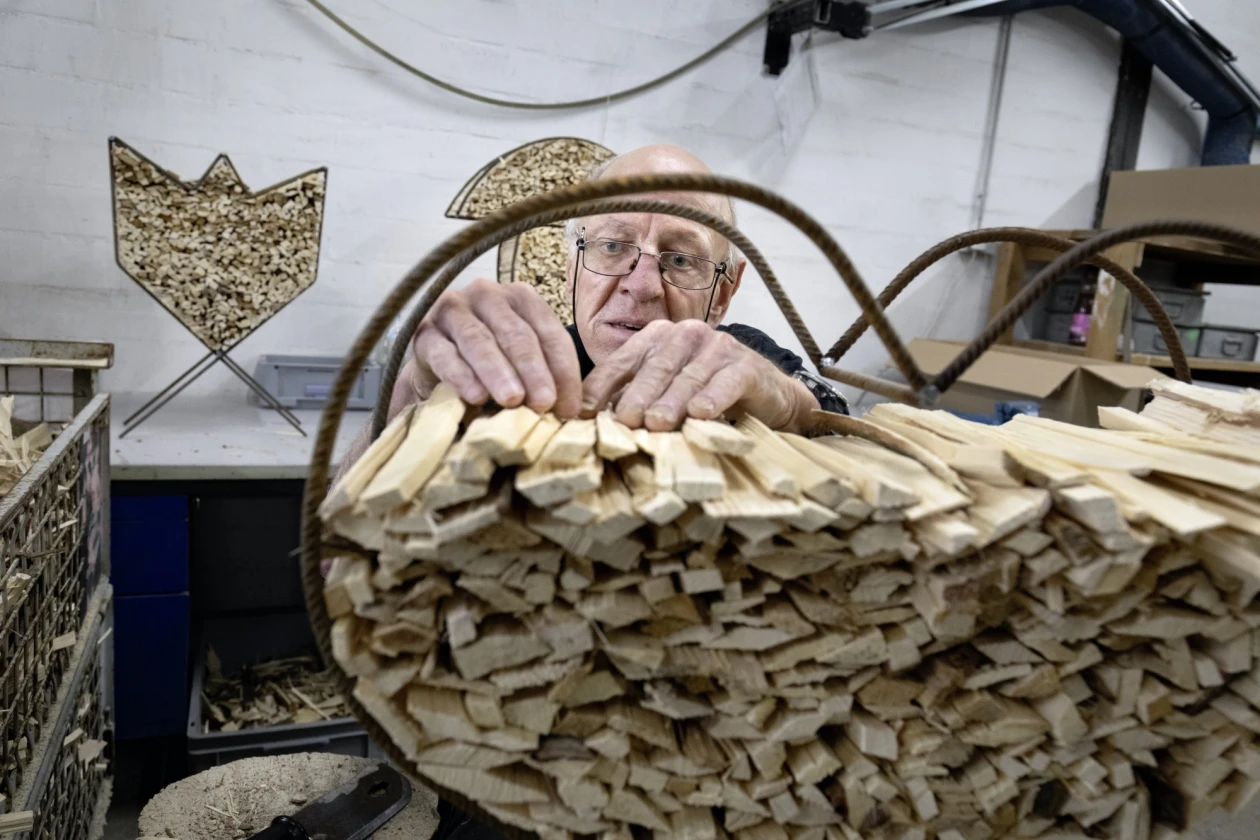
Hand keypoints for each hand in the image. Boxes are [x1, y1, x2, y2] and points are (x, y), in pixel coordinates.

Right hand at [406, 279, 582, 416]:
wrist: (439, 369)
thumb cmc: (491, 365)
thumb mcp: (523, 366)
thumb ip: (547, 378)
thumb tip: (572, 412)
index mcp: (521, 298)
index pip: (549, 332)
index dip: (563, 371)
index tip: (569, 408)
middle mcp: (487, 294)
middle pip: (516, 333)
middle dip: (533, 371)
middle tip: (544, 403)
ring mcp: (452, 309)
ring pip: (480, 340)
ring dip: (499, 372)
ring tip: (514, 400)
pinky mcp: (424, 332)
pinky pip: (444, 353)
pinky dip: (461, 375)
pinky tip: (475, 396)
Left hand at [580, 320, 818, 431]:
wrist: (766, 396)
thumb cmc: (706, 396)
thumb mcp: (666, 395)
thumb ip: (633, 399)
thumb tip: (588, 422)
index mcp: (658, 338)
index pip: (623, 361)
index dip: (601, 387)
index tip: (583, 414)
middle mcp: (686, 335)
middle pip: (655, 367)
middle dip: (638, 395)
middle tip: (625, 422)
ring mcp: (718, 346)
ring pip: (688, 376)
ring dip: (671, 401)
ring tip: (657, 423)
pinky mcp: (746, 365)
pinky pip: (726, 381)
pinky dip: (713, 397)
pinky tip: (701, 413)